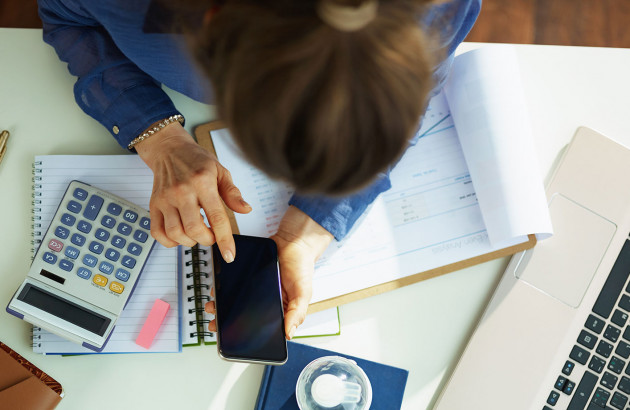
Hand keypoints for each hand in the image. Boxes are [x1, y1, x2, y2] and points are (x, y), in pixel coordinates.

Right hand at [135, 123, 250, 260]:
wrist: (169, 149)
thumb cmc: (197, 161)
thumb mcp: (221, 172)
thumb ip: (232, 193)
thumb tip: (245, 210)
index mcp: (202, 182)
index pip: (216, 217)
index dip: (224, 239)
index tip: (229, 255)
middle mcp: (181, 191)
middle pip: (194, 229)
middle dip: (207, 240)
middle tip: (211, 235)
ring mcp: (165, 198)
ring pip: (175, 233)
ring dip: (189, 241)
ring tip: (196, 233)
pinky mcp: (153, 204)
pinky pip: (157, 232)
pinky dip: (169, 241)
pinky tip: (180, 235)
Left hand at [205, 206, 333, 338]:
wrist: (293, 240)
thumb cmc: (302, 266)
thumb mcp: (303, 292)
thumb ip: (297, 313)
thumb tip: (289, 333)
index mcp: (280, 309)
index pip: (262, 327)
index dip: (247, 334)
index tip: (232, 338)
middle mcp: (265, 301)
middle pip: (244, 315)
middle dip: (228, 321)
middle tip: (215, 324)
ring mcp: (255, 289)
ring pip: (235, 301)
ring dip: (222, 305)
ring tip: (213, 307)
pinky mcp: (247, 276)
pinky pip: (233, 283)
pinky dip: (223, 287)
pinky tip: (217, 290)